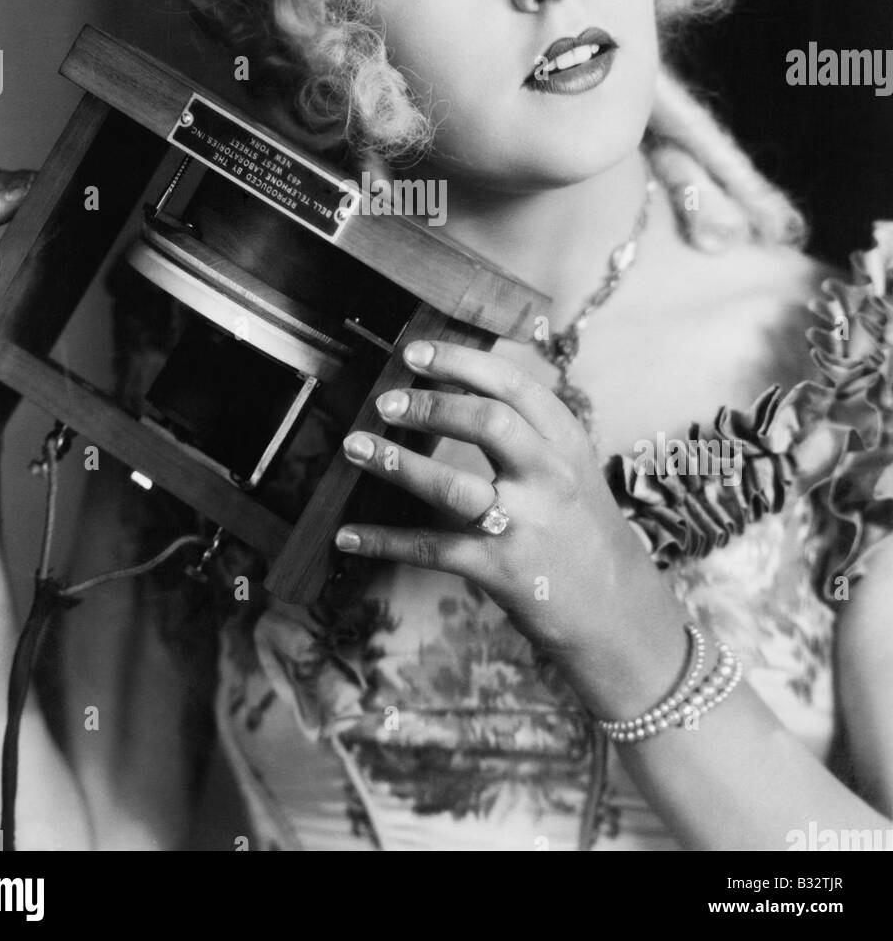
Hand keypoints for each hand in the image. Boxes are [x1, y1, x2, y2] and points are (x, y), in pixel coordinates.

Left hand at [334, 338, 680, 687]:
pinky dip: (384, 541)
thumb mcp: (572, 469)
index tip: (415, 353)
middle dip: (430, 405)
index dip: (460, 362)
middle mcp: (549, 476)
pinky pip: (432, 549)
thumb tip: (457, 386)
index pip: (512, 385)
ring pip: (452, 485)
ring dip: (396, 464)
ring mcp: (524, 524)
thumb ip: (528, 432)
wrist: (619, 614)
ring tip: (354, 446)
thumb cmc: (582, 530)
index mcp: (566, 442)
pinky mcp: (500, 570)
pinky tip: (347, 534)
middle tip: (384, 401)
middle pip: (487, 422)